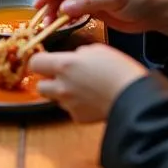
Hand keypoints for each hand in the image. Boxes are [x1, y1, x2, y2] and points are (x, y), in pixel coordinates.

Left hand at [29, 45, 146, 122]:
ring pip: (56, 98)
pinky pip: (70, 109)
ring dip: (63, 93)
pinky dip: (77, 105)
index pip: (34, 63)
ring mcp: (69, 104)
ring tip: (83, 87)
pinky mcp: (78, 118)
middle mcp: (62, 86)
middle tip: (62, 76)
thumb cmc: (118, 69)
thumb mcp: (96, 50)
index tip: (44, 60)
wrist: (132, 96)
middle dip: (48, 81)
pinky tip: (91, 99)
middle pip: (39, 86)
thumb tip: (73, 59)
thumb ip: (78, 55)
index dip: (38, 61)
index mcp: (64, 65)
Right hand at [34, 0, 167, 35]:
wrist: (156, 13)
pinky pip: (73, 12)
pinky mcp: (92, 8)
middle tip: (42, 20)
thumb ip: (88, 2)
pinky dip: (66, 19)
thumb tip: (63, 8)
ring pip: (65, 2)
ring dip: (56, 13)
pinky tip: (61, 26)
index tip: (38, 4)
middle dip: (50, 4)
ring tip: (49, 26)